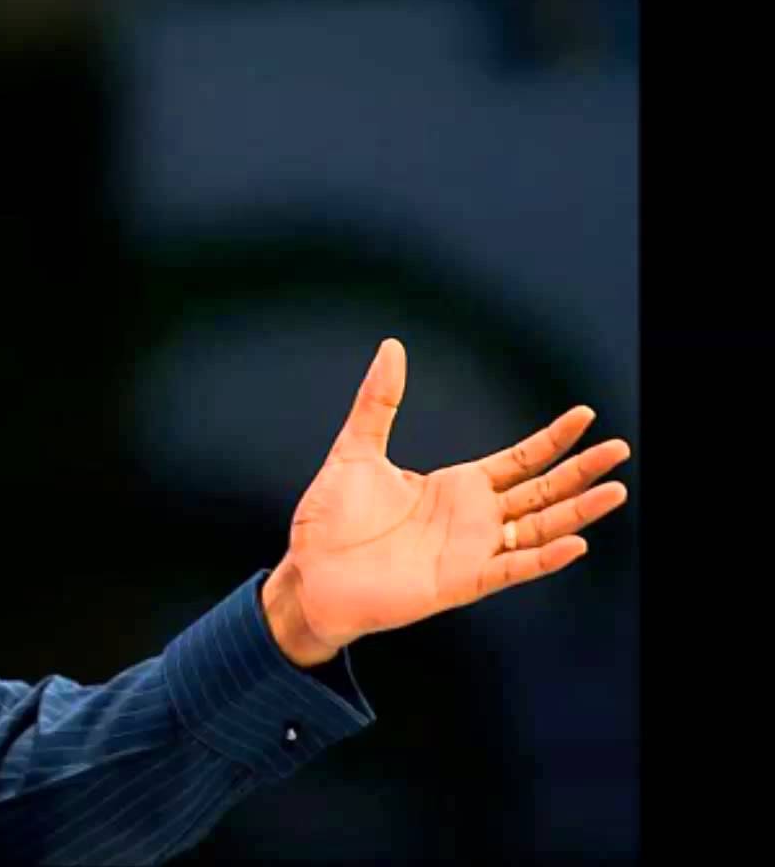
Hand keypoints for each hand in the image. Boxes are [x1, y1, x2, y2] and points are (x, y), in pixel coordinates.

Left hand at [264, 339, 630, 664]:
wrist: (309, 573)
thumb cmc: (331, 520)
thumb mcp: (356, 449)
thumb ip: (378, 401)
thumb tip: (392, 349)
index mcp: (455, 487)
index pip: (519, 459)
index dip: (552, 439)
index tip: (586, 416)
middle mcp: (472, 518)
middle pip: (542, 491)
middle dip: (581, 470)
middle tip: (619, 449)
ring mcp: (471, 551)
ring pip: (539, 529)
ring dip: (577, 512)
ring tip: (615, 491)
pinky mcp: (460, 581)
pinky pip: (512, 569)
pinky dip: (544, 559)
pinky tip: (576, 543)